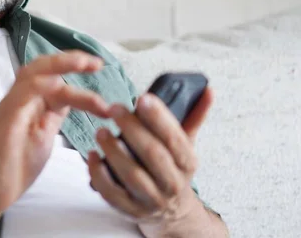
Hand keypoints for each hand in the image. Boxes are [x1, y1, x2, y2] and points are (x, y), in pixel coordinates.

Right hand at [0, 50, 109, 225]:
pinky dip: (40, 86)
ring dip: (60, 66)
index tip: (99, 67)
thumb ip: (55, 115)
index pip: (54, 77)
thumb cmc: (15, 167)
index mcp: (30, 102)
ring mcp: (10, 108)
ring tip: (85, 65)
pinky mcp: (5, 121)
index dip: (76, 68)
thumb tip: (75, 100)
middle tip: (97, 62)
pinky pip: (21, 96)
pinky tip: (59, 85)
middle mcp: (19, 99)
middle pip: (41, 66)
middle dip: (70, 59)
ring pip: (32, 74)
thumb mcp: (44, 136)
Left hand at [87, 88, 213, 228]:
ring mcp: (151, 199)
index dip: (159, 118)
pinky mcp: (130, 209)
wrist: (171, 210)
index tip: (142, 98)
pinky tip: (92, 156)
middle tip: (114, 108)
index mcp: (187, 162)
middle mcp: (172, 183)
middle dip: (132, 129)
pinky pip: (112, 194)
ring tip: (100, 131)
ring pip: (132, 175)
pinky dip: (99, 175)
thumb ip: (194, 115)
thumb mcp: (185, 144)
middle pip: (153, 154)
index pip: (175, 138)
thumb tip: (208, 89)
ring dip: (114, 151)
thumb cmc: (172, 167)